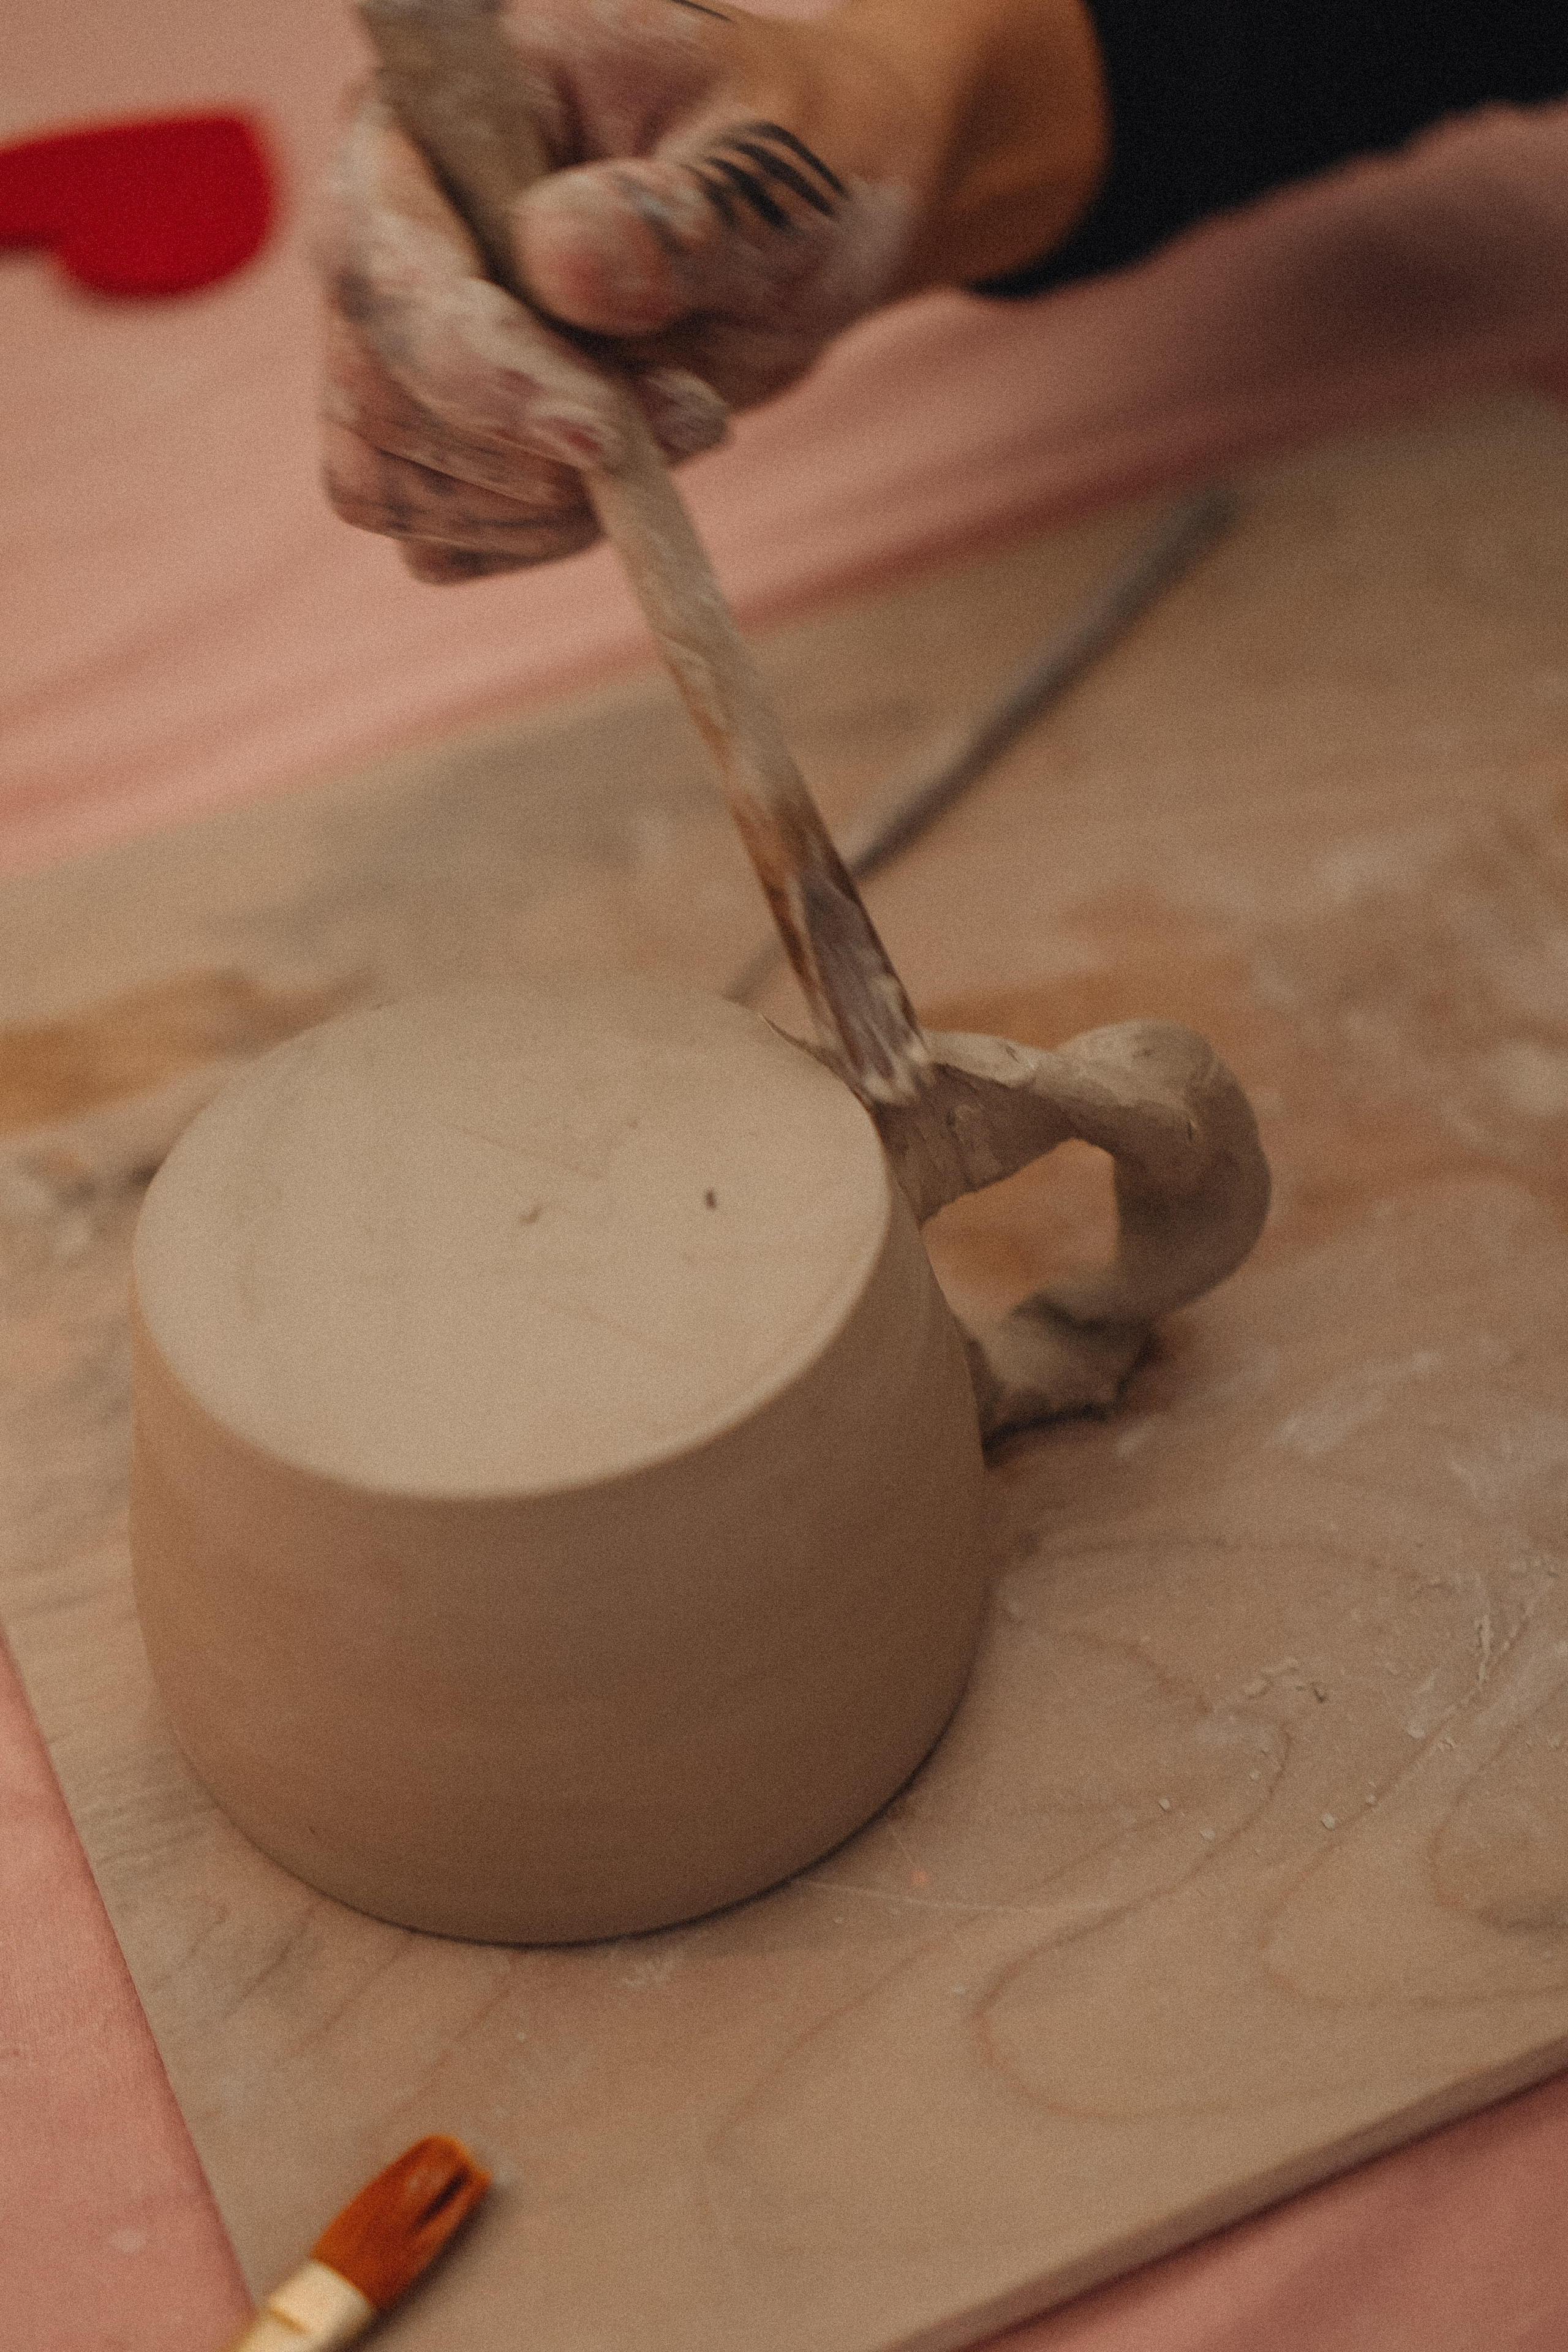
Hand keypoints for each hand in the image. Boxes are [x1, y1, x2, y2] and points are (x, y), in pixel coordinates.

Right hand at [317, 0, 1105, 580]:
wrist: (809, 229)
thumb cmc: (786, 168)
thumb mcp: (766, 171)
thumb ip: (667, 216)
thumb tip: (557, 262)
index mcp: (429, 119)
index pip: (381, 258)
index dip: (477, 365)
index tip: (600, 432)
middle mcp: (383, 231)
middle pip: (378, 392)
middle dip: (536, 447)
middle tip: (694, 414)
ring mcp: (392, 348)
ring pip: (390, 482)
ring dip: (547, 501)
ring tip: (678, 421)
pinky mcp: (432, 447)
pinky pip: (438, 542)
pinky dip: (536, 539)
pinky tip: (625, 477)